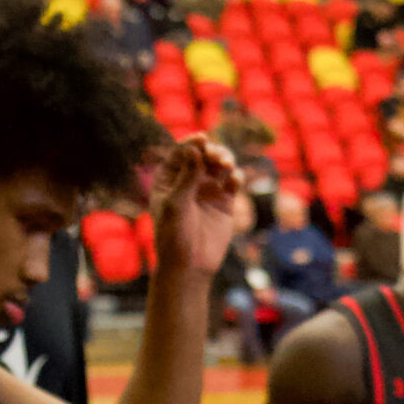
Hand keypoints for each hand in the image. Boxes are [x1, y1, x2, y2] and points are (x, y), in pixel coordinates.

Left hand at [147, 133, 242, 276]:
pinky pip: (232, 183)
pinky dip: (235, 178)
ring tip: (227, 166)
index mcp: (169, 179)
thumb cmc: (174, 235)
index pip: (181, 153)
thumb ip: (187, 176)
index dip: (192, 143)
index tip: (202, 138)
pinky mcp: (225, 203)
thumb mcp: (176, 203)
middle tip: (218, 158)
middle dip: (212, 152)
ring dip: (225, 161)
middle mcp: (188, 181)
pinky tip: (233, 181)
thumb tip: (194, 149)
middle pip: (203, 156)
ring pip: (219, 167)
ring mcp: (207, 191)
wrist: (190, 265)